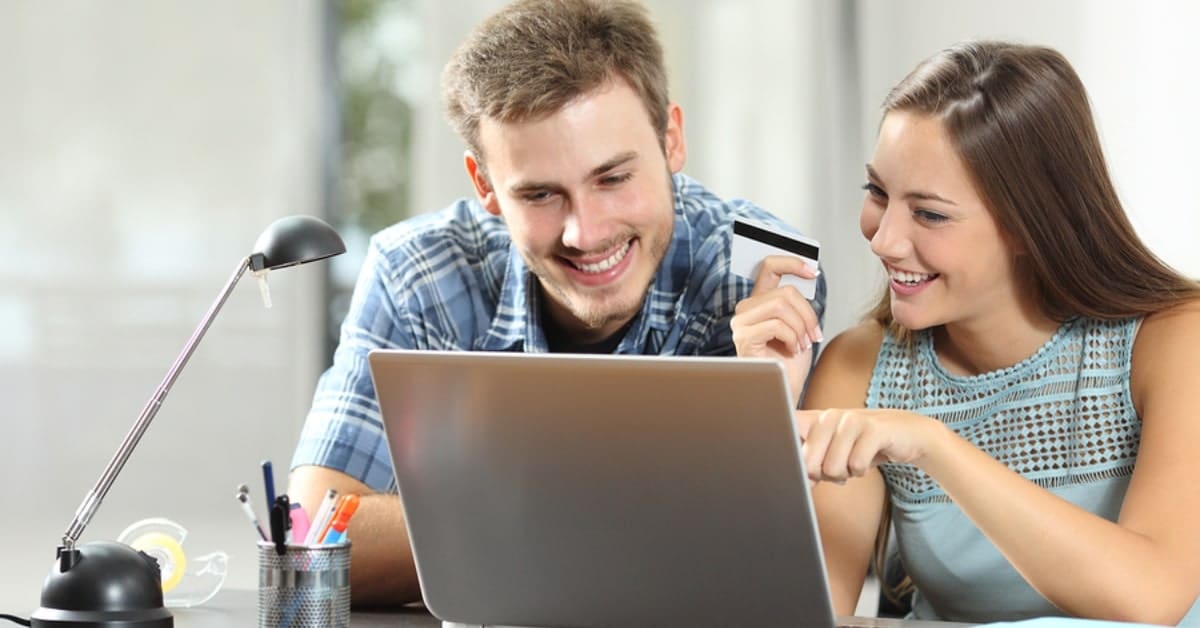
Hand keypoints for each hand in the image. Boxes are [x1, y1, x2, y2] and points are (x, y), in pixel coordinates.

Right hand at [731, 255, 821, 404]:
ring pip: (782, 306)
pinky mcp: (744, 338)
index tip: (813, 271)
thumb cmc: (789, 362)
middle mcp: (746, 309)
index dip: (792, 263)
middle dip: (808, 314)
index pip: (769, 267)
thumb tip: (809, 274)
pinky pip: (777, 325)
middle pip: (785, 292)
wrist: (782, 389)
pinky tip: (791, 351)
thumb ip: (796, 302)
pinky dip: (792, 338)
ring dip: (801, 327)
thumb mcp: (798, 325)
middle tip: (813, 335)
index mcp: (759, 302)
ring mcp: (741, 323)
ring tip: (801, 344)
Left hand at [793, 408, 939, 483]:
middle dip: (825, 475)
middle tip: (840, 468)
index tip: (795, 468)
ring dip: (846, 474)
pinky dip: (861, 471)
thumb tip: (802, 484)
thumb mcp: (836, 453)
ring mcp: (851, 420)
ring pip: (832, 467)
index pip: (788, 433)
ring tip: (855, 462)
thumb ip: (815, 467)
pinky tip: (868, 460)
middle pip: (809, 463)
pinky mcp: (872, 429)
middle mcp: (829, 416)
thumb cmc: (865, 444)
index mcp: (815, 420)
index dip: (792, 457)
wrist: (907, 434)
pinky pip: (856, 465)